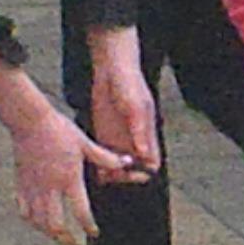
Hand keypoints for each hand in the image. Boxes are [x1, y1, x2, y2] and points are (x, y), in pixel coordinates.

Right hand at [0, 66, 131, 244]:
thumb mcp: (85, 143)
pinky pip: (23, 210)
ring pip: (38, 221)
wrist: (29, 120)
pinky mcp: (20, 183)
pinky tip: (37, 221)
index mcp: (69, 179)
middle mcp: (50, 187)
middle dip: (66, 239)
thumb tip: (126, 162)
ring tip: (58, 235)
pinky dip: (31, 220)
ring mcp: (33, 187)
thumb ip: (105, 158)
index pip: (81, 212)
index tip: (94, 232)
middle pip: (55, 225)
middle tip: (74, 244)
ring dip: (49, 233)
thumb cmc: (59, 129)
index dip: (89, 227)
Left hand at [86, 27, 161, 182]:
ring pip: (117, 165)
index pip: (152, 162)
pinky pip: (102, 155)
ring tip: (101, 171)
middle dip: (126, 176)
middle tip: (114, 173)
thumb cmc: (129, 83)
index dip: (145, 172)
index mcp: (146, 135)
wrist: (110, 68)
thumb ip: (139, 130)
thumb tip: (144, 154)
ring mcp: (118, 136)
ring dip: (111, 172)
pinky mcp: (103, 132)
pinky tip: (91, 164)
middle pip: (133, 169)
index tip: (135, 174)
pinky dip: (98, 163)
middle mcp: (133, 139)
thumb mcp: (135, 106)